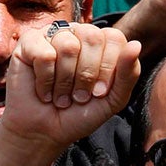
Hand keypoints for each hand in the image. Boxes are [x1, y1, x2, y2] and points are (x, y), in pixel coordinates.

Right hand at [0, 21, 140, 153]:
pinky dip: (45, 80)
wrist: (44, 133)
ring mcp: (53, 35)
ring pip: (68, 46)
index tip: (98, 92)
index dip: (108, 69)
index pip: (114, 38)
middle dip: (86, 76)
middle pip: (92, 37)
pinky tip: (43, 90)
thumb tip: (136, 44)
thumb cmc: (79, 114)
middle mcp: (77, 33)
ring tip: (60, 95)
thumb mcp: (112, 100)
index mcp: (100, 42)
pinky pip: (44, 53)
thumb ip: (128, 74)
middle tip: (78, 96)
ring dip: (64, 82)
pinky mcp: (29, 43)